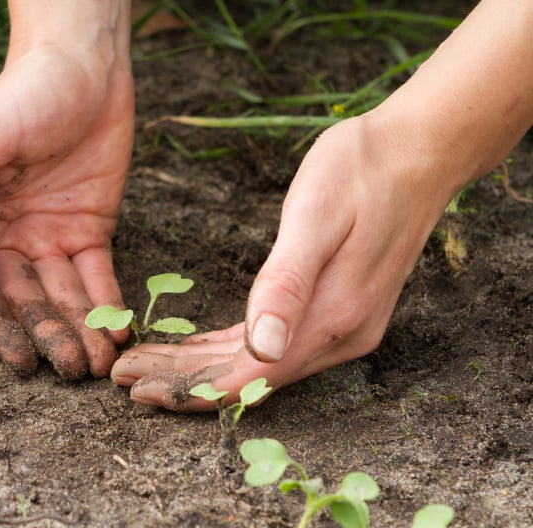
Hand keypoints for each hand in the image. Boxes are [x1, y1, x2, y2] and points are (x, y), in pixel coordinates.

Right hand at [0, 43, 133, 378]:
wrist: (86, 66)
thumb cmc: (25, 94)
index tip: (20, 362)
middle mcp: (4, 234)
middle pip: (24, 301)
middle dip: (48, 337)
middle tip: (73, 370)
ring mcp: (48, 235)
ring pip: (62, 296)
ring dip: (80, 330)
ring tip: (99, 365)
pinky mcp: (88, 230)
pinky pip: (97, 276)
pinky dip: (107, 304)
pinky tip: (119, 331)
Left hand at [111, 113, 457, 409]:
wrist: (417, 151)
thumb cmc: (360, 172)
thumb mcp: (315, 218)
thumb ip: (288, 285)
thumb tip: (263, 349)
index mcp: (330, 318)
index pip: (246, 377)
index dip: (187, 387)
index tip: (133, 385)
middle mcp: (337, 335)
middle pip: (246, 378)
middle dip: (181, 382)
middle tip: (123, 378)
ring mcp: (340, 325)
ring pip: (256, 365)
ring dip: (200, 369)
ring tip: (146, 365)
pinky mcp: (336, 309)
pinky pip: (271, 344)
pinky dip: (228, 349)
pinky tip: (197, 348)